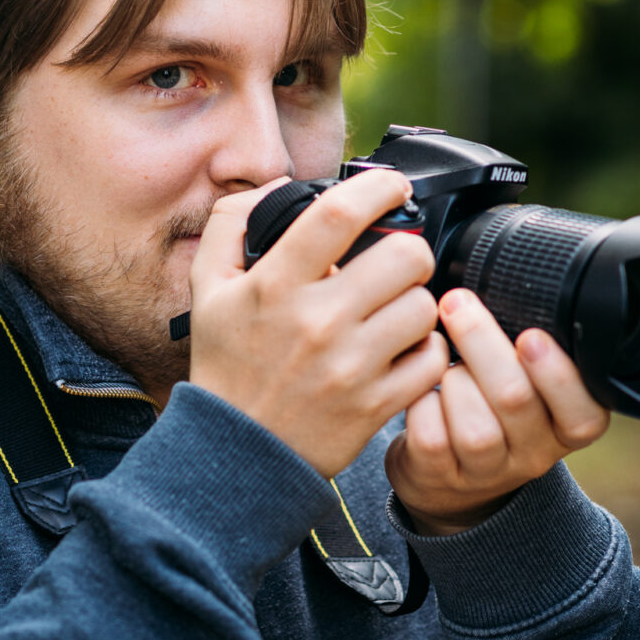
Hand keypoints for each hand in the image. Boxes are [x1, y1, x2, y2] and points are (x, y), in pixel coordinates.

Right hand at [187, 170, 451, 476]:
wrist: (236, 455)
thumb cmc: (227, 366)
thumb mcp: (208, 288)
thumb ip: (231, 223)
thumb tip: (281, 185)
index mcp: (276, 284)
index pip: (340, 213)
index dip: (379, 186)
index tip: (393, 185)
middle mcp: (317, 321)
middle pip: (405, 254)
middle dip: (408, 249)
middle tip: (395, 262)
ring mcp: (350, 366)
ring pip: (424, 306)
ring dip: (415, 302)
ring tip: (392, 311)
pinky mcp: (375, 404)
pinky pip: (432, 359)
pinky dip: (424, 352)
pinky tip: (400, 351)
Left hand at [385, 288, 610, 535]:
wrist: (447, 469)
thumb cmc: (490, 404)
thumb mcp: (527, 378)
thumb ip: (529, 346)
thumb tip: (510, 278)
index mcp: (570, 423)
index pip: (582, 410)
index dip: (556, 373)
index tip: (530, 335)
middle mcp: (536, 453)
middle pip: (516, 399)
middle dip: (483, 343)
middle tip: (457, 303)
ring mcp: (489, 471)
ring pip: (474, 426)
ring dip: (452, 379)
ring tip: (443, 361)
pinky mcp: (442, 476)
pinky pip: (431, 436)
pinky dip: (420, 404)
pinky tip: (422, 390)